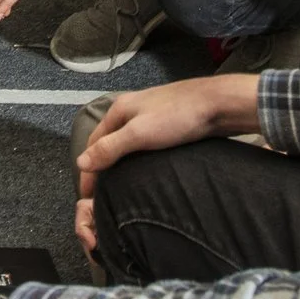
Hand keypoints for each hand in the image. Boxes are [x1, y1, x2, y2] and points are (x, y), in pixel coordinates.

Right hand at [73, 78, 259, 257]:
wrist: (218, 103)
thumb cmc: (176, 117)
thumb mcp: (139, 134)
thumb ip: (110, 148)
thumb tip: (80, 163)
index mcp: (119, 110)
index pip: (92, 142)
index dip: (88, 168)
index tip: (87, 195)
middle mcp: (130, 110)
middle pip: (107, 141)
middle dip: (101, 165)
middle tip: (101, 193)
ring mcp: (149, 115)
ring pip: (125, 142)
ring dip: (119, 162)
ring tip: (120, 185)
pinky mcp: (167, 123)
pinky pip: (142, 143)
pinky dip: (136, 158)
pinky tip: (144, 170)